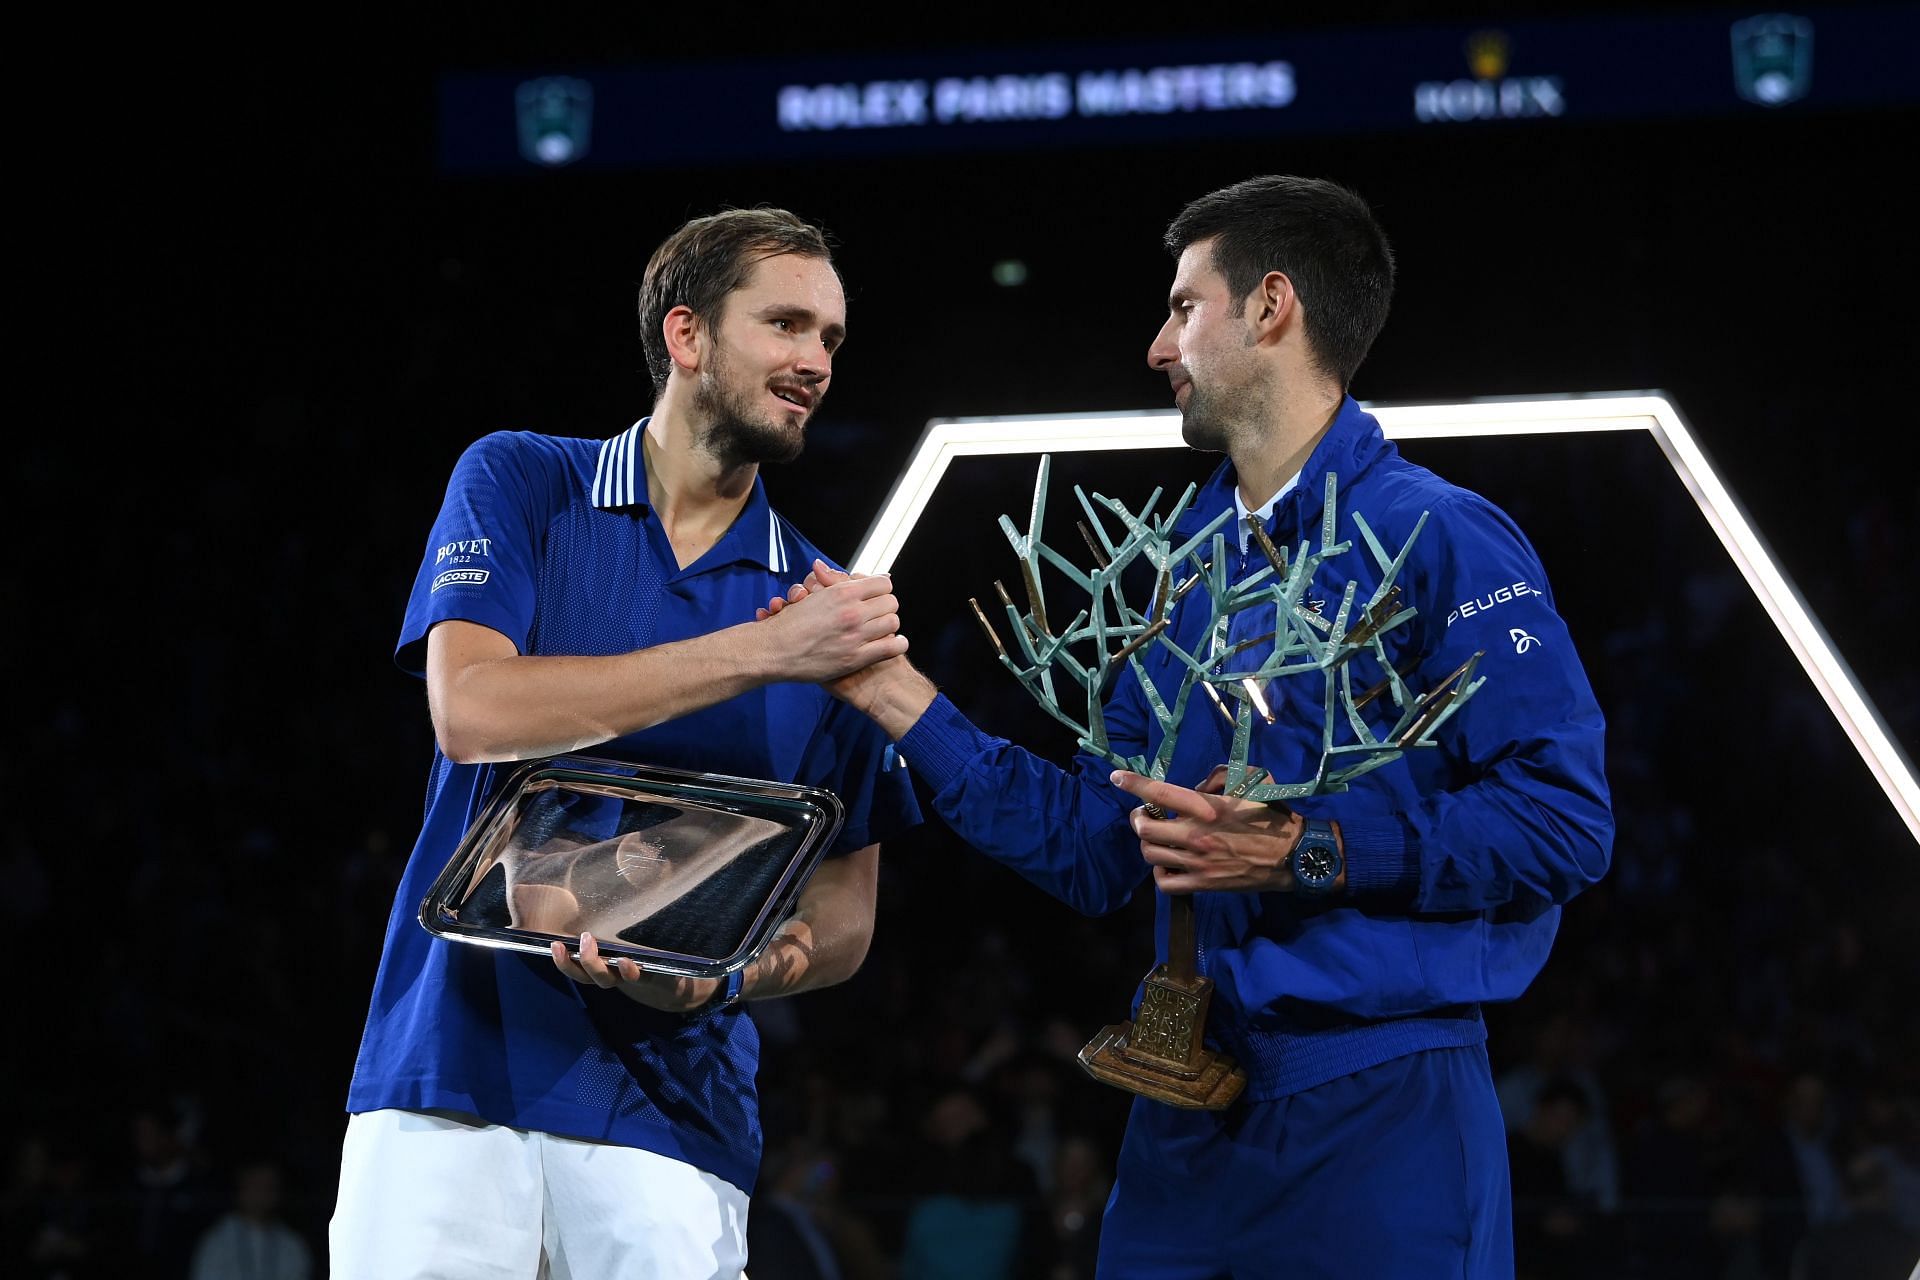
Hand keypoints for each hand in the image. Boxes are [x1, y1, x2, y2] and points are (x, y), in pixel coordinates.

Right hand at [550, 932, 720, 1011]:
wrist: (676, 981)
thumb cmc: (645, 956)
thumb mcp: (626, 940)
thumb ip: (611, 925)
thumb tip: (597, 885)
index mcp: (602, 967)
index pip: (575, 968)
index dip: (562, 961)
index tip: (552, 944)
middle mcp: (612, 976)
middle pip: (587, 976)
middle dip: (575, 962)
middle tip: (567, 943)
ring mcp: (631, 978)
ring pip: (606, 979)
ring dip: (596, 964)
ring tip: (591, 944)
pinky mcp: (653, 976)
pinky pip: (638, 976)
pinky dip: (630, 971)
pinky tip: (626, 962)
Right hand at [755, 561, 907, 681]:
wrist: (774, 651)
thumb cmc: (789, 624)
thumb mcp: (811, 594)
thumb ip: (829, 581)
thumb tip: (829, 566)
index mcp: (842, 593)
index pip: (883, 583)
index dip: (880, 589)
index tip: (875, 596)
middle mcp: (852, 612)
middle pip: (891, 602)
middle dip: (885, 606)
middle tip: (877, 613)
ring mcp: (856, 635)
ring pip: (893, 622)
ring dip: (889, 625)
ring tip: (880, 628)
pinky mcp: (856, 658)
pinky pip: (892, 647)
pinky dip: (896, 644)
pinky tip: (892, 643)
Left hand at [1109, 766, 1308, 893]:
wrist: (1292, 855)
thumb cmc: (1271, 814)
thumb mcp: (1251, 780)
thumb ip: (1218, 775)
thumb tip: (1194, 787)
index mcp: (1207, 807)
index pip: (1159, 793)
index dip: (1133, 784)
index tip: (1117, 777)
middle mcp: (1196, 834)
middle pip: (1144, 829)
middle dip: (1138, 818)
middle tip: (1144, 814)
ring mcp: (1197, 862)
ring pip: (1150, 854)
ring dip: (1147, 843)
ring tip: (1156, 837)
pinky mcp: (1203, 883)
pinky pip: (1165, 883)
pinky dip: (1159, 873)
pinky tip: (1167, 863)